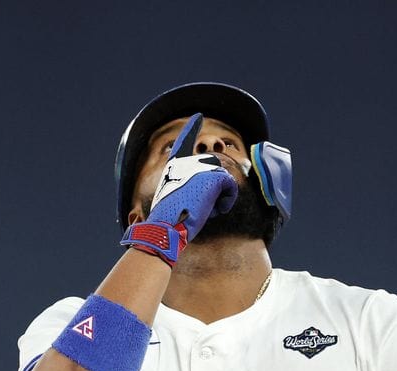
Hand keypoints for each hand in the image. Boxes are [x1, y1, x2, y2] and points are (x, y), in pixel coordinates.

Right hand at [120, 113, 238, 264]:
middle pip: (213, 171)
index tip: (198, 117)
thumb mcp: (173, 202)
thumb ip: (187, 190)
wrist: (166, 227)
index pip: (182, 144)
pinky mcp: (213, 175)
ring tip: (204, 211)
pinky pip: (231, 187)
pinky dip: (227, 201)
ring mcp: (199, 167)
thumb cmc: (168, 222)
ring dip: (219, 199)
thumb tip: (206, 195)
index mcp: (172, 167)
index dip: (190, 130)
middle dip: (213, 192)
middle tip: (200, 210)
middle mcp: (185, 162)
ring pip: (222, 180)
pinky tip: (216, 211)